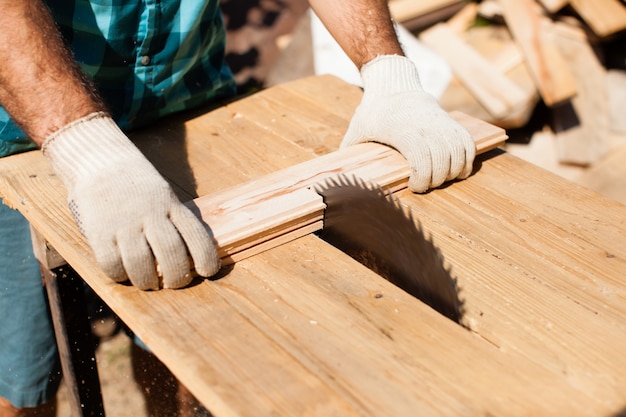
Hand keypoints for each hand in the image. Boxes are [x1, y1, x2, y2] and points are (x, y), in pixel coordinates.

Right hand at [43, 113, 219, 289]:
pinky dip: (120, 275)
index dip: (206, 259)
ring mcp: (124, 223)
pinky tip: (124, 272)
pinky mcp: (99, 231)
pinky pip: (112, 264)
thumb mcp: (164, 196)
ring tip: (150, 283)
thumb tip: (190, 257)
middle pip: (172, 255)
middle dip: (178, 278)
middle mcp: (150, 214)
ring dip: (148, 281)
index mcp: (171, 205)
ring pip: (142, 265)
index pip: (197, 236)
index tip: (208, 272)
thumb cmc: (137, 186)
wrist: (99, 161)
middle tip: (175, 282)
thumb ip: (175, 221)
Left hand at [342, 55, 475, 192]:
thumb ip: (349, 152)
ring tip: (442, 179)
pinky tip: (458, 170)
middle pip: (443, 162)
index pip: (422, 162)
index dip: (422, 180)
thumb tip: (333, 176)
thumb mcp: (357, 130)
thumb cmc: (373, 111)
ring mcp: (441, 123)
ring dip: (453, 173)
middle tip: (426, 185)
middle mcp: (426, 126)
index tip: (414, 186)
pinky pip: (467, 144)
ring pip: (459, 154)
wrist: (394, 84)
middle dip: (437, 180)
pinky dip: (467, 160)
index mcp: (403, 131)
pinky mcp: (451, 122)